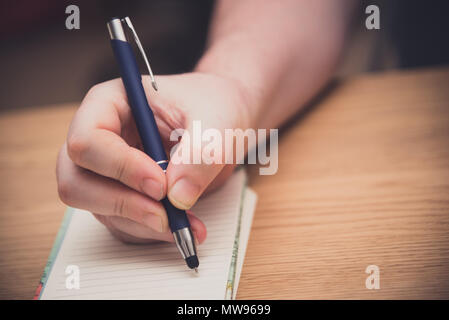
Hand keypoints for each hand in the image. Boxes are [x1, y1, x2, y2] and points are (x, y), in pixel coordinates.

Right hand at [56, 72, 251, 243]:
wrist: (221, 120)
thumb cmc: (212, 105)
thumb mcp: (216, 120)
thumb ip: (199, 153)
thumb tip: (177, 197)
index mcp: (110, 104)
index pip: (88, 141)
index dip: (120, 167)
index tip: (160, 185)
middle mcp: (100, 138)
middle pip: (76, 181)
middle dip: (121, 204)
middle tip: (165, 215)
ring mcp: (107, 170)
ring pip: (99, 209)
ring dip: (142, 224)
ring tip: (187, 225)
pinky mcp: (122, 193)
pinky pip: (122, 222)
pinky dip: (150, 230)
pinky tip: (182, 226)